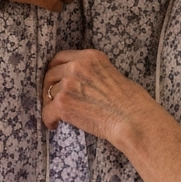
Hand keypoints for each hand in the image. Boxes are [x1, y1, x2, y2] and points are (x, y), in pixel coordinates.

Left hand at [43, 49, 180, 181]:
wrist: (133, 120)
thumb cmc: (132, 102)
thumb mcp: (113, 74)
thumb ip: (93, 72)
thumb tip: (82, 81)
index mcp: (90, 57)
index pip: (61, 57)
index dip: (55, 69)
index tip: (54, 79)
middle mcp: (77, 66)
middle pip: (51, 74)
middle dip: (50, 87)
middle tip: (53, 99)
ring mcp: (68, 84)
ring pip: (48, 93)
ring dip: (50, 103)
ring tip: (56, 114)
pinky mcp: (63, 104)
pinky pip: (47, 112)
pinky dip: (49, 120)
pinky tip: (54, 125)